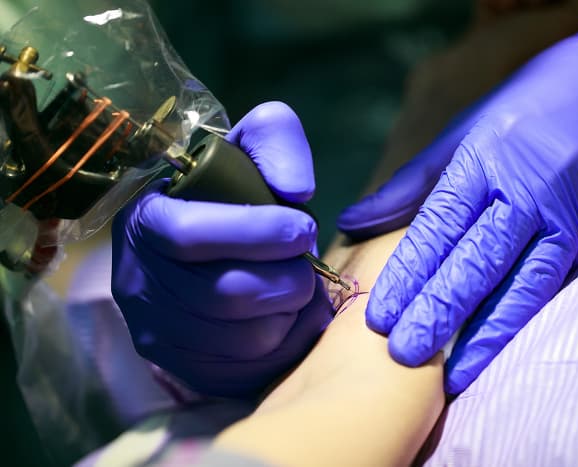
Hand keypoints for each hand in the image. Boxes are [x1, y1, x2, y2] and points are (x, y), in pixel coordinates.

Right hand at [112, 102, 331, 397]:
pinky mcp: (186, 370)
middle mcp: (138, 284)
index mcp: (144, 222)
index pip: (190, 235)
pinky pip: (254, 370)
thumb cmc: (226, 194)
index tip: (302, 228)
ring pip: (248, 338)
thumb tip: (297, 191)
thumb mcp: (246, 147)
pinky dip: (289, 342)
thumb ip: (275, 142)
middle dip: (288, 277)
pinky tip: (288, 314)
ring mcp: (157, 334)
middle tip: (304, 262)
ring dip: (292, 310)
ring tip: (296, 285)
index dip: (258, 233)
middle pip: (228, 295)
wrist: (199, 245)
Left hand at [338, 1, 577, 393]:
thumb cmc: (532, 108)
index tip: (378, 313)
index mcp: (484, 161)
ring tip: (445, 372)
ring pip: (516, 281)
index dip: (408, 272)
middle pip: (474, 259)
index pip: (438, 225)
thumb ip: (411, 185)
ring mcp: (565, 215)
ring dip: (479, 331)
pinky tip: (493, 350)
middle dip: (436, 309)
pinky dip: (519, 322)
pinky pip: (551, 286)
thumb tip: (354, 220)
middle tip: (400, 353)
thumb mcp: (466, 133)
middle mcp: (525, 191)